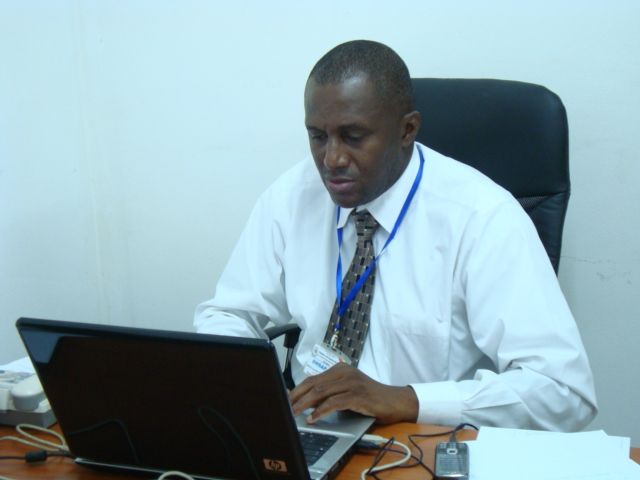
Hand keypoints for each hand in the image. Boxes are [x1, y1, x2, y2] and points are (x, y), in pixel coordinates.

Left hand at [289, 363, 418, 423]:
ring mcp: (351, 382)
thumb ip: (329, 393)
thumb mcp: (346, 392)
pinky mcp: (357, 395)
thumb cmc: (369, 398)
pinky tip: (313, 418)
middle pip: (314, 384)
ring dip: (305, 404)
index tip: (285, 398)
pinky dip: (321, 411)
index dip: (297, 389)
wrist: (393, 401)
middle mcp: (344, 372)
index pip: (312, 378)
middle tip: (286, 407)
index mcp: (340, 369)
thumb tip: (304, 401)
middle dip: (297, 396)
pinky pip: (334, 402)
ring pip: (321, 392)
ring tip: (294, 413)